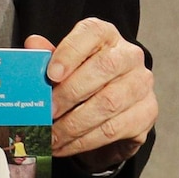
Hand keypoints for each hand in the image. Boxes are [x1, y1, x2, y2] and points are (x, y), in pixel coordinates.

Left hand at [24, 18, 156, 172]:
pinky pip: (114, 129)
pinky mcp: (146, 113)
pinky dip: (85, 141)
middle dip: (70, 93)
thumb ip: (48, 55)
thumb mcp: (63, 64)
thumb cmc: (84, 78)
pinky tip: (66, 145)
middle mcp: (129, 55)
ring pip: (108, 103)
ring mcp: (141, 84)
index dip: (70, 52)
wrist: (114, 107)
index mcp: (106, 35)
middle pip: (104, 68)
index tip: (51, 74)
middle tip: (47, 111)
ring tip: (52, 134)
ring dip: (74, 123)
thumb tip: (32, 44)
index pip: (92, 33)